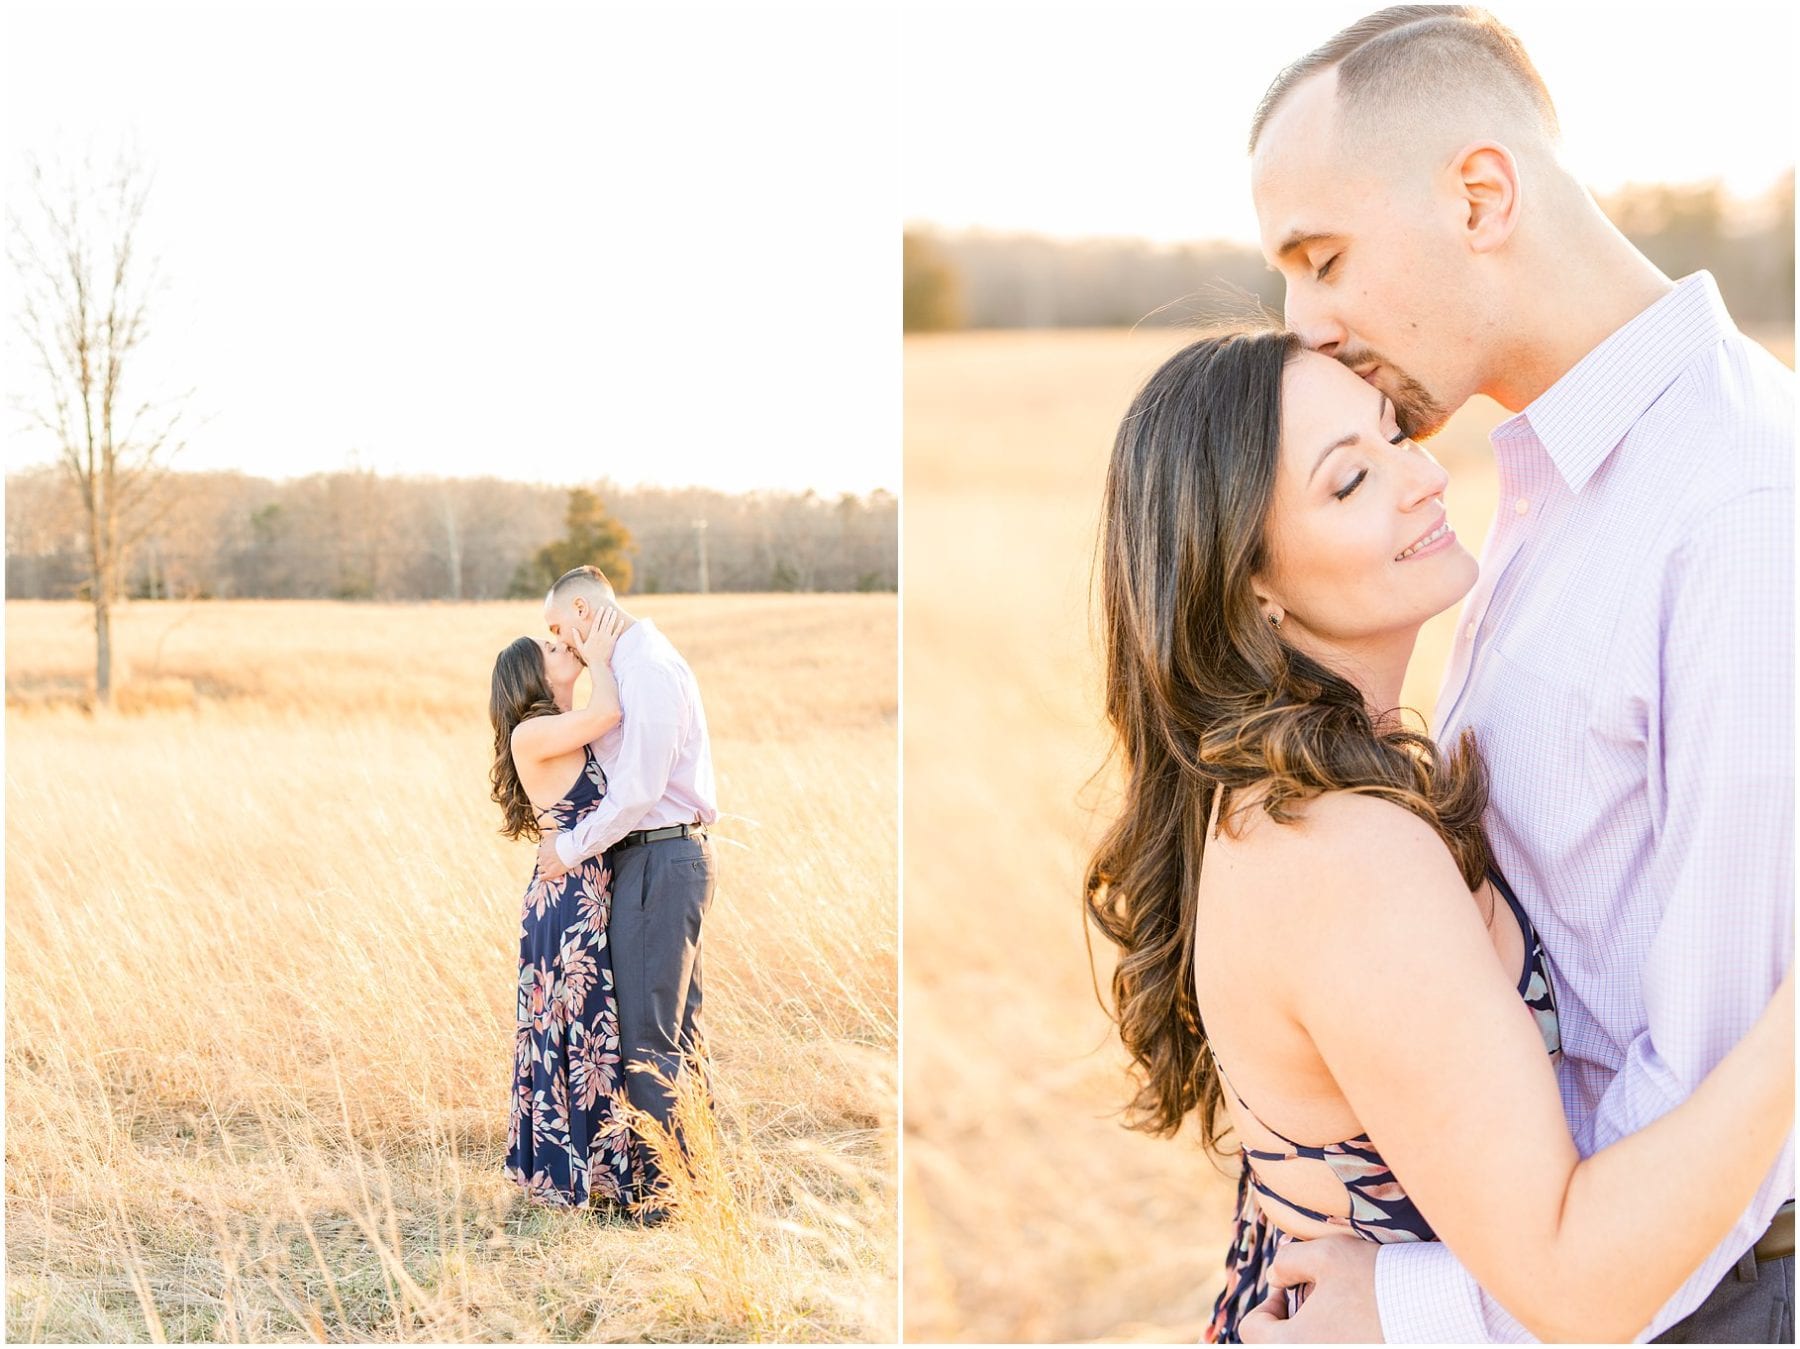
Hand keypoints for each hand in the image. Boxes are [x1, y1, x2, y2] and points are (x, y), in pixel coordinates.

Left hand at [536, 831, 569, 881]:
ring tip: (549, 867)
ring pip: (540, 869)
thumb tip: (542, 839)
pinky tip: (544, 876)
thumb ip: (545, 838)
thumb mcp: (552, 835)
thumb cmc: (563, 841)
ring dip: (543, 868)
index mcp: (541, 850)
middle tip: (551, 860)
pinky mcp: (551, 873)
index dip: (544, 852)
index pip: (539, 852)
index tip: (549, 852)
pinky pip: (542, 877)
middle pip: (539, 861)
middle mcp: (542, 859)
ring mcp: (546, 867)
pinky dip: (542, 877)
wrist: (571, 849)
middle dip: (544, 860)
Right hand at [575, 606, 625, 668]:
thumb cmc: (589, 656)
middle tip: (610, 607)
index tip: (602, 608)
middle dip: (607, 614)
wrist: (598, 664)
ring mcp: (607, 638)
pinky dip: (619, 627)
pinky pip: (616, 633)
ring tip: (614, 612)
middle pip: (604, 622)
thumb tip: (573, 628)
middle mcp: (600, 635)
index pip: (596, 622)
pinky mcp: (612, 642)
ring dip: (613, 618)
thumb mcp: (580, 647)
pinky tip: (621, 621)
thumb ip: (576, 637)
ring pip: (610, 625)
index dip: (599, 614)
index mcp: (592, 635)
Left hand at [1240, 1236, 1381, 1343]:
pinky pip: (1338, 1348)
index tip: (1291, 1289)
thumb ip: (1288, 1261)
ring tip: (1340, 1312)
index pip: (1252, 1329)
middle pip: (1281, 1345)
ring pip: (1309, 1347)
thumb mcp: (1327, 1254)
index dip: (1267, 1304)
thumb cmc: (1377, 1283)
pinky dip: (1340, 1339)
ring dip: (1316, 1333)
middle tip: (1315, 1300)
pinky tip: (1361, 1325)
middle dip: (1291, 1322)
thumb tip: (1274, 1277)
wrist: (1437, 1312)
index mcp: (1294, 1345)